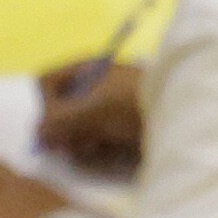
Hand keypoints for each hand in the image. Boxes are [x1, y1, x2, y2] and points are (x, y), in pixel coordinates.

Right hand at [36, 57, 144, 173]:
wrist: (180, 114)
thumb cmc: (132, 104)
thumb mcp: (90, 110)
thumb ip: (58, 120)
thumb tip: (37, 133)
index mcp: (85, 68)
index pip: (47, 80)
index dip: (42, 103)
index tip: (49, 125)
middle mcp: (93, 82)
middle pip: (61, 107)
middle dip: (62, 128)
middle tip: (68, 144)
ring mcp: (108, 103)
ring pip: (77, 125)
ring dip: (78, 139)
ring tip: (91, 147)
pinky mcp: (121, 123)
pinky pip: (95, 136)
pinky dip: (95, 144)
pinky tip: (104, 150)